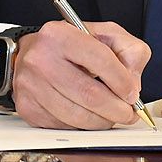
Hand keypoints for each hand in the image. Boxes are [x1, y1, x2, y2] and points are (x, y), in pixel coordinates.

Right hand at [10, 20, 150, 129]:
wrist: (29, 55)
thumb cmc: (67, 47)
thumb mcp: (102, 34)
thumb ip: (128, 51)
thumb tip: (133, 84)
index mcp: (60, 35)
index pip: (101, 59)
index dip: (123, 81)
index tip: (132, 94)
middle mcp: (41, 59)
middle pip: (90, 95)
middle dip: (118, 110)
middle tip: (128, 113)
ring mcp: (31, 86)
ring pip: (79, 117)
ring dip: (102, 121)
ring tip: (110, 115)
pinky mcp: (28, 108)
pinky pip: (65, 127)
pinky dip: (82, 126)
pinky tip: (86, 114)